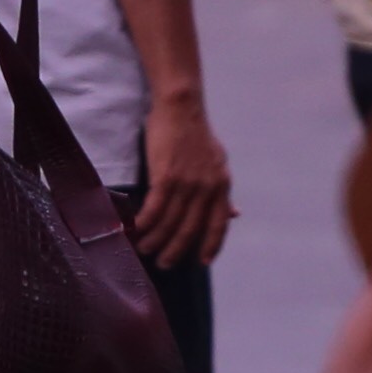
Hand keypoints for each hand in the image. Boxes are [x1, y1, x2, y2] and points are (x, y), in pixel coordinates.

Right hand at [125, 92, 233, 270]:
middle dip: (176, 251)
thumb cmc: (196, 133)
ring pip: (170, 222)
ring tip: (144, 250)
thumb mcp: (218, 162)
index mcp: (222, 185)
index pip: (219, 224)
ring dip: (155, 240)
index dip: (211, 245)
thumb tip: (235, 214)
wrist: (181, 107)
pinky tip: (136, 230)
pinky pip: (155, 208)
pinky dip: (145, 223)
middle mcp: (207, 188)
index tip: (203, 263)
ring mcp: (187, 183)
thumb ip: (222, 191)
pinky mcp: (166, 176)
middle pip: (191, 229)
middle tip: (164, 264)